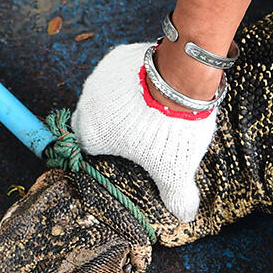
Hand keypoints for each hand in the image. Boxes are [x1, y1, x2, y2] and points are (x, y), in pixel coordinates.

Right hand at [71, 43, 218, 221]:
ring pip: (105, 93)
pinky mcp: (116, 57)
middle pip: (94, 118)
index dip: (104, 150)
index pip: (88, 146)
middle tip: (140, 132)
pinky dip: (132, 79)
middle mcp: (88, 104)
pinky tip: (151, 87)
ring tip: (150, 108)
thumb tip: (185, 214)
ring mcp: (100, 77)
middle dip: (113, 124)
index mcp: (92, 134)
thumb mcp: (174, 169)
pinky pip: (119, 72)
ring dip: (121, 101)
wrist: (181, 80)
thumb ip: (176, 194)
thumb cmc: (170, 128)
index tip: (121, 151)